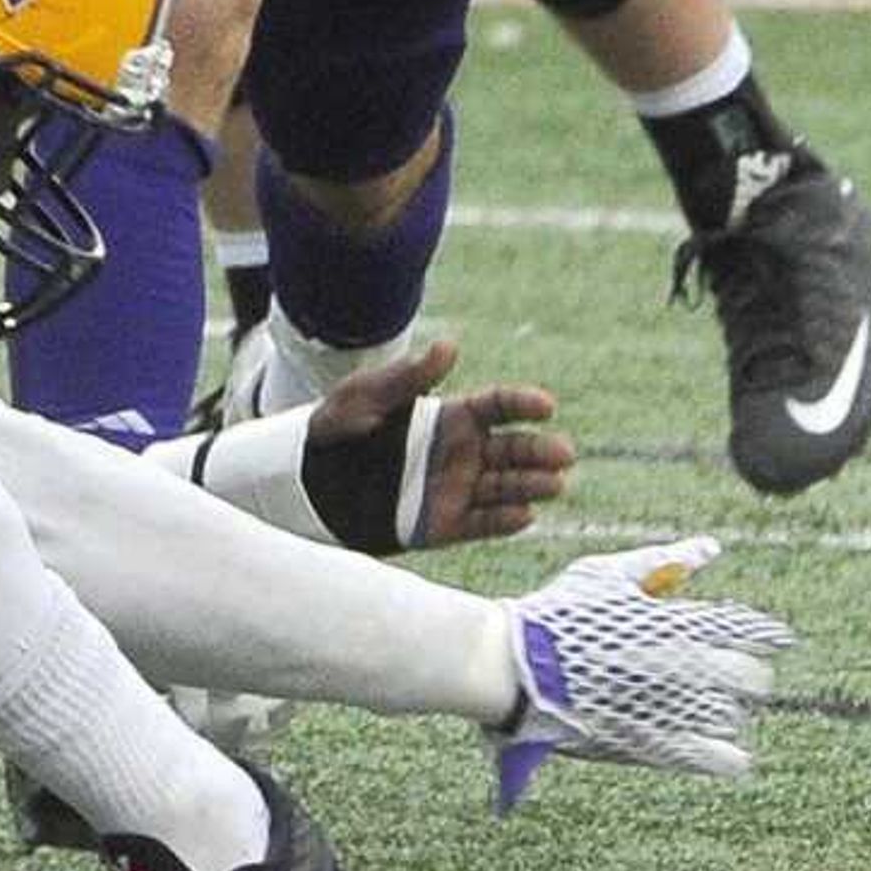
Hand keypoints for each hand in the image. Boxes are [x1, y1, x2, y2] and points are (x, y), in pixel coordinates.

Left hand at [313, 335, 574, 546]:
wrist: (307, 479)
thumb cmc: (335, 428)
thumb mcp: (365, 396)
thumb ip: (409, 377)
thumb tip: (450, 346)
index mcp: (449, 417)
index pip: (498, 407)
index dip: (524, 404)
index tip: (546, 405)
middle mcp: (461, 453)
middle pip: (513, 449)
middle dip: (540, 451)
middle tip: (563, 453)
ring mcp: (456, 489)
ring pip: (505, 487)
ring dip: (532, 485)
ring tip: (555, 483)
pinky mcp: (443, 524)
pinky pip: (481, 523)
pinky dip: (503, 521)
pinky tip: (524, 516)